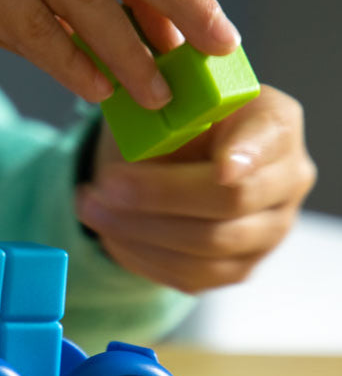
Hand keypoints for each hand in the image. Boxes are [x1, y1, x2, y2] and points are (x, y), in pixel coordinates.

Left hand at [75, 84, 316, 292]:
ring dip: (137, 230)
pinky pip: (189, 274)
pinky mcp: (238, 267)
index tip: (222, 169)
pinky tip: (108, 233)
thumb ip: (167, 112)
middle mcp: (286, 179)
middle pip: (231, 202)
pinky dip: (140, 255)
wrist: (174, 160)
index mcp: (276, 124)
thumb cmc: (175, 122)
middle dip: (158, 196)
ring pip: (206, 246)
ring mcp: (267, 231)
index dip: (247, 155)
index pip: (268, 141)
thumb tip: (141, 127)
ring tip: (89, 208)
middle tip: (105, 185)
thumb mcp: (170, 102)